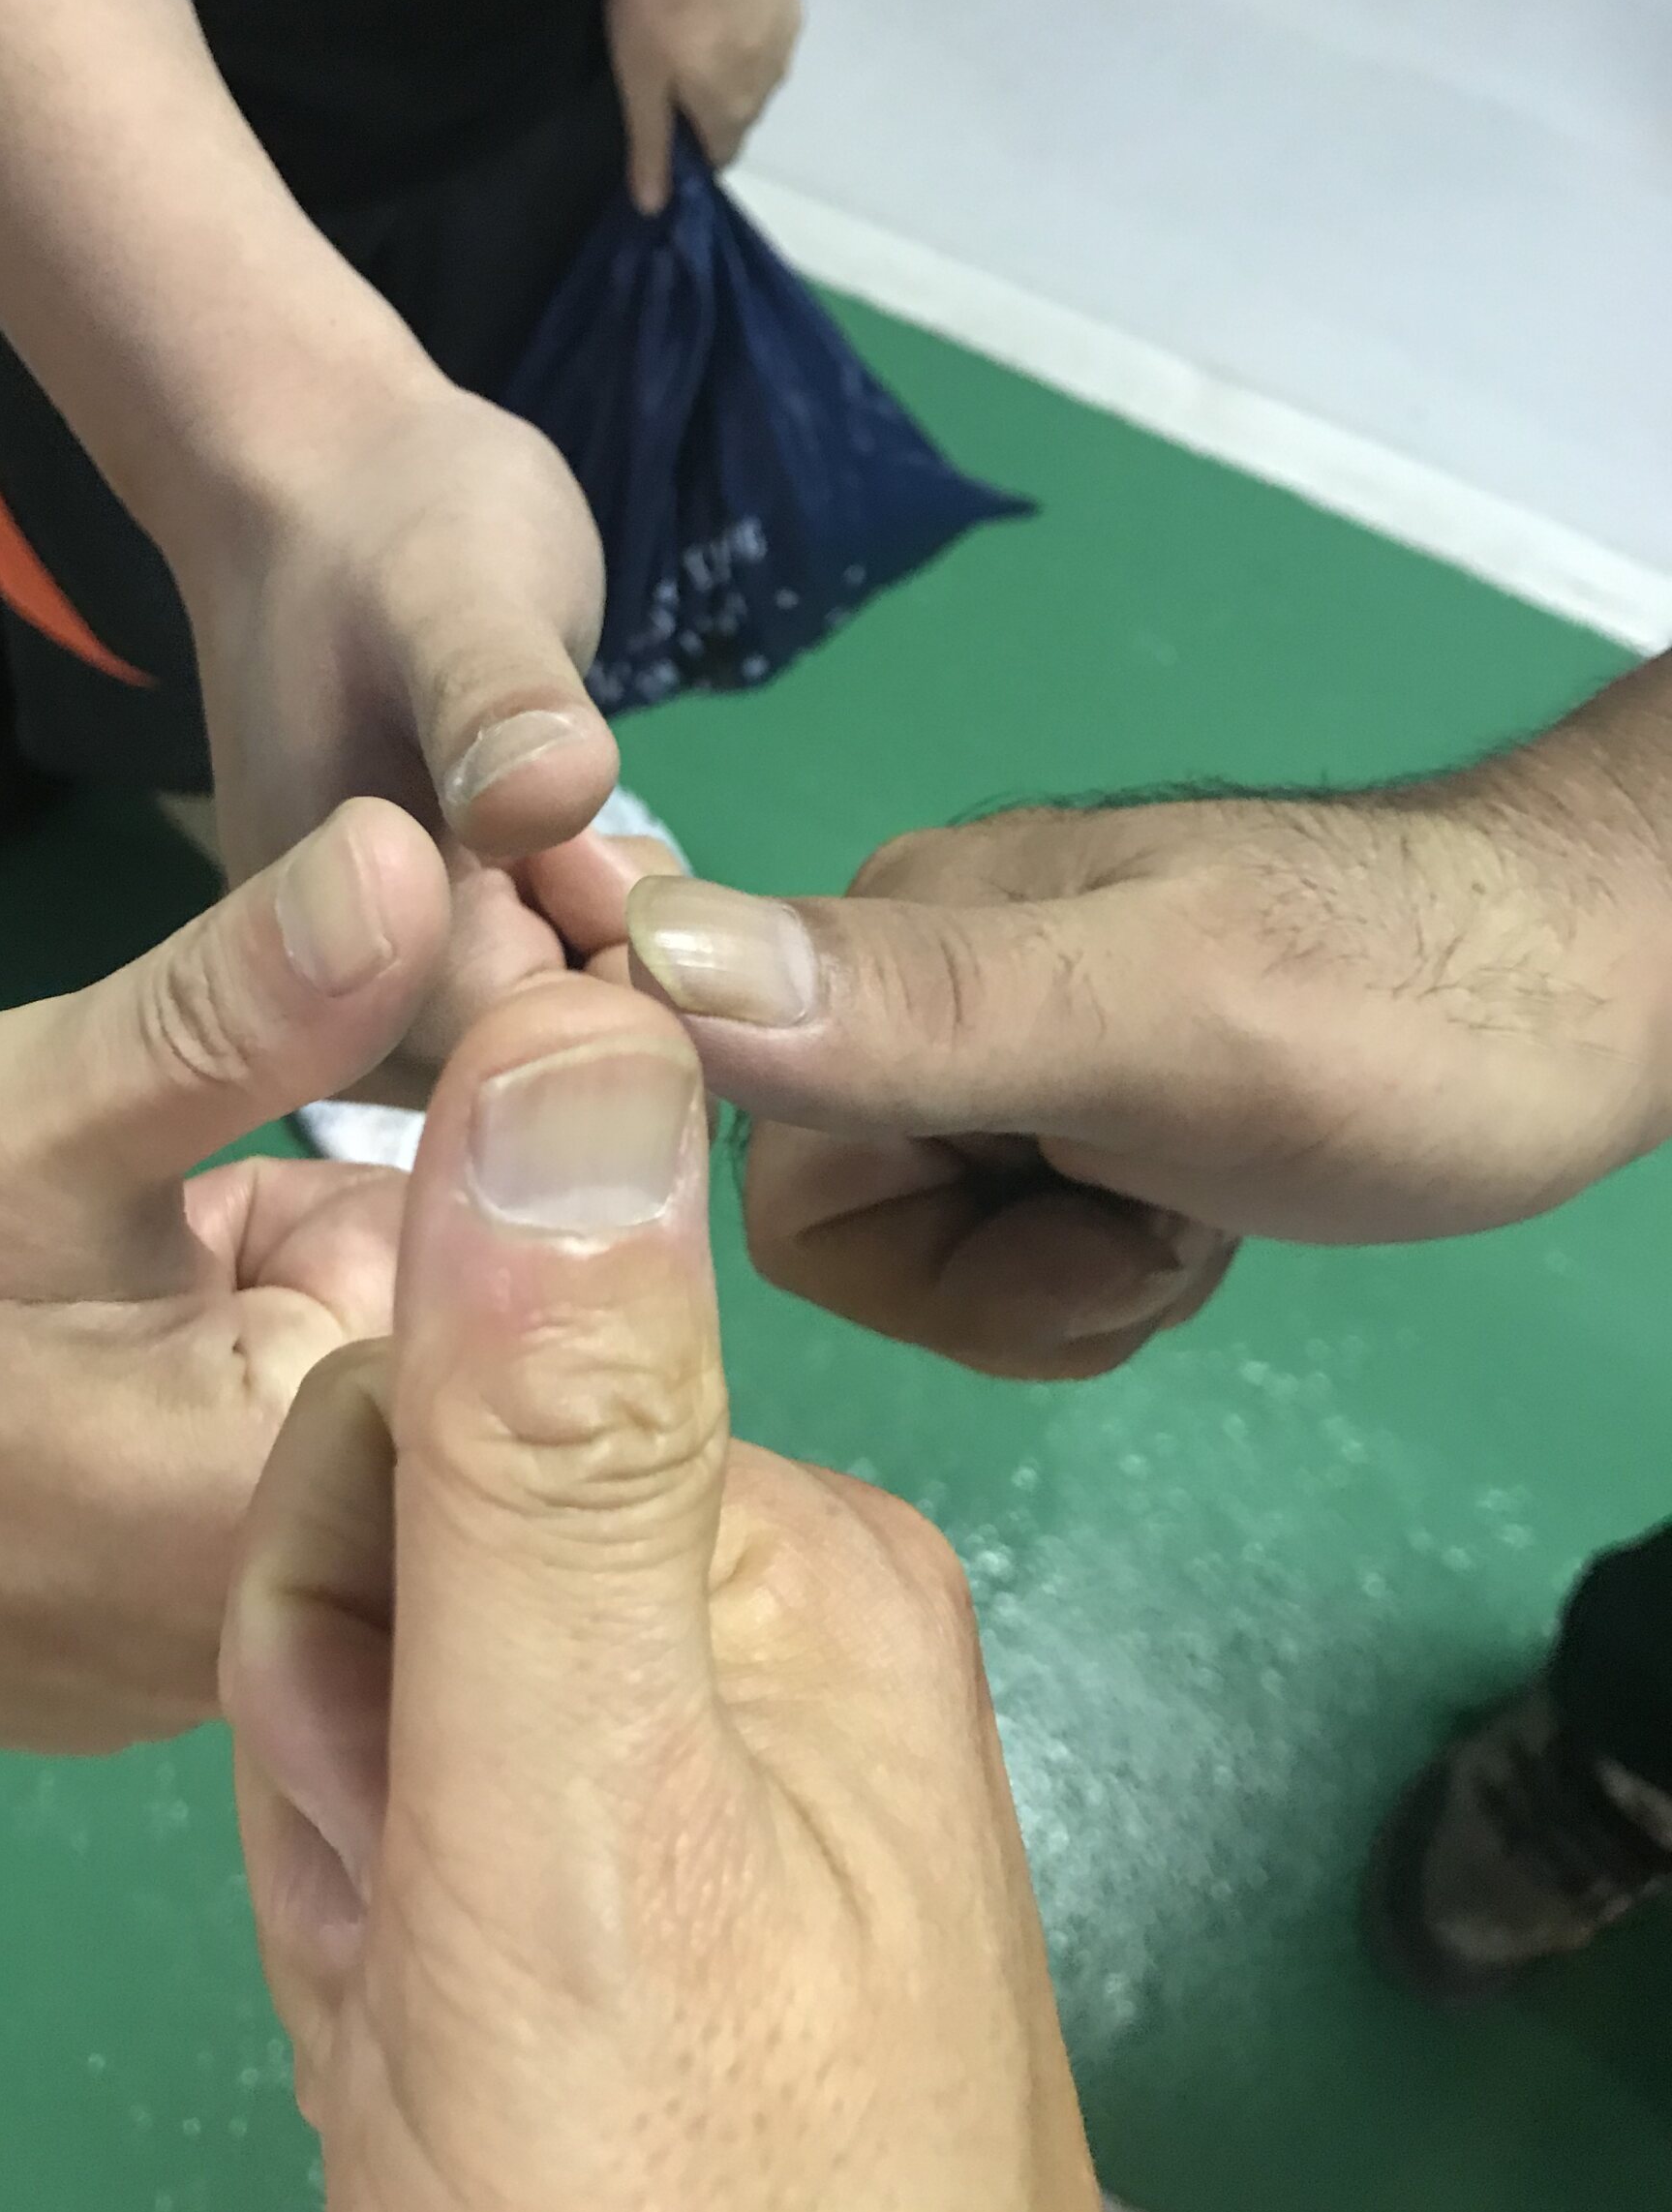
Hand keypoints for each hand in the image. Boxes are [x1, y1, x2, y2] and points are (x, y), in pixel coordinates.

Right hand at [0, 800, 449, 1749]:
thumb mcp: (16, 1117)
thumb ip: (239, 1011)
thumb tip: (425, 859)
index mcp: (279, 1520)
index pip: (514, 1313)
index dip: (480, 1141)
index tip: (430, 1030)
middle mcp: (266, 1634)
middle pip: (428, 1364)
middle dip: (346, 1217)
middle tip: (183, 1164)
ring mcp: (183, 1658)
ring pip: (325, 1403)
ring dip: (258, 1282)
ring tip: (85, 1252)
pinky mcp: (114, 1643)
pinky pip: (234, 1464)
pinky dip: (187, 1364)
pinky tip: (68, 1324)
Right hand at [175, 365, 628, 1099]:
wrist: (338, 494)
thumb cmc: (392, 524)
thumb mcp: (454, 584)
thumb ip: (494, 697)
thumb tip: (549, 796)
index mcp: (313, 961)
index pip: (503, 1068)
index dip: (605, 981)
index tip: (598, 851)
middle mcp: (339, 1020)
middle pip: (535, 1088)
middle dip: (619, 975)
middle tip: (603, 834)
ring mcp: (391, 1002)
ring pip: (559, 1054)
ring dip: (621, 954)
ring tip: (593, 831)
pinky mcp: (446, 967)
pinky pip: (557, 1007)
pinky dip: (607, 939)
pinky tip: (594, 847)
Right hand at [224, 973, 1095, 2211]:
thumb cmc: (691, 2191)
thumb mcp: (584, 1789)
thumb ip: (557, 1428)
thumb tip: (583, 1028)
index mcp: (786, 1538)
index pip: (439, 1392)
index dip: (339, 1592)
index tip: (402, 1774)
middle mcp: (769, 1608)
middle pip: (409, 1537)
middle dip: (347, 1737)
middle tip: (432, 1945)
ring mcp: (719, 1749)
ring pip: (400, 1682)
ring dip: (358, 1855)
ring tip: (446, 2024)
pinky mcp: (666, 1872)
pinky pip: (441, 1814)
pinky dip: (391, 1932)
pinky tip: (456, 2047)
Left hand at [606, 0, 801, 212]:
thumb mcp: (640, 73)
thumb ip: (650, 141)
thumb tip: (654, 206)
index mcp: (731, 112)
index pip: (720, 157)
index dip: (691, 153)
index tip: (661, 123)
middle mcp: (769, 85)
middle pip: (737, 115)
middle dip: (707, 107)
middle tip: (665, 63)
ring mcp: (786, 38)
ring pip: (754, 73)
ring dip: (727, 64)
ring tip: (691, 25)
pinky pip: (764, 31)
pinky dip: (742, 27)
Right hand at [623, 770, 1671, 1374]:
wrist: (1589, 997)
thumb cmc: (1395, 1009)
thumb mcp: (1157, 1015)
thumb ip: (909, 1006)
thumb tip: (634, 957)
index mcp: (884, 934)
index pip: (764, 1169)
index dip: (901, 1242)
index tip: (1053, 1202)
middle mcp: (903, 982)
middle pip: (846, 1228)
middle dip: (1003, 1274)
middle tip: (1151, 1219)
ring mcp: (987, 1050)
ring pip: (928, 1257)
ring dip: (1065, 1277)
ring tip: (1188, 1207)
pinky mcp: (1061, 1105)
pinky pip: (1007, 1250)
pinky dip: (1100, 1268)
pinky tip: (1196, 1211)